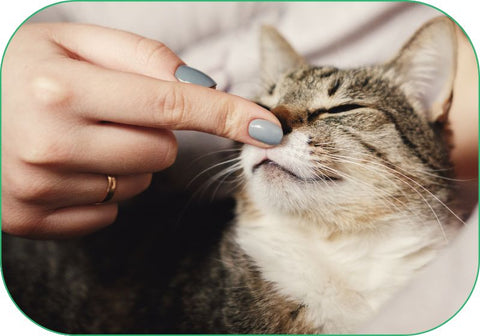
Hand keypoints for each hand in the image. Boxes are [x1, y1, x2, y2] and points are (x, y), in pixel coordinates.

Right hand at [1, 23, 281, 237]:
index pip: (171, 104)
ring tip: (82, 138)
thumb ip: (142, 55)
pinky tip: (68, 168)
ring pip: (139, 185)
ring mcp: (38, 188)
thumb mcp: (74, 40)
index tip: (269, 127)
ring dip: (126, 161)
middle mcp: (50, 143)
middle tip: (109, 113)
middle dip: (153, 132)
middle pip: (161, 151)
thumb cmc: (23, 70)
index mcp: (61, 88)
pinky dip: (101, 190)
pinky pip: (108, 212)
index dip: (227, 114)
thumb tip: (203, 84)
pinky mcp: (31, 219)